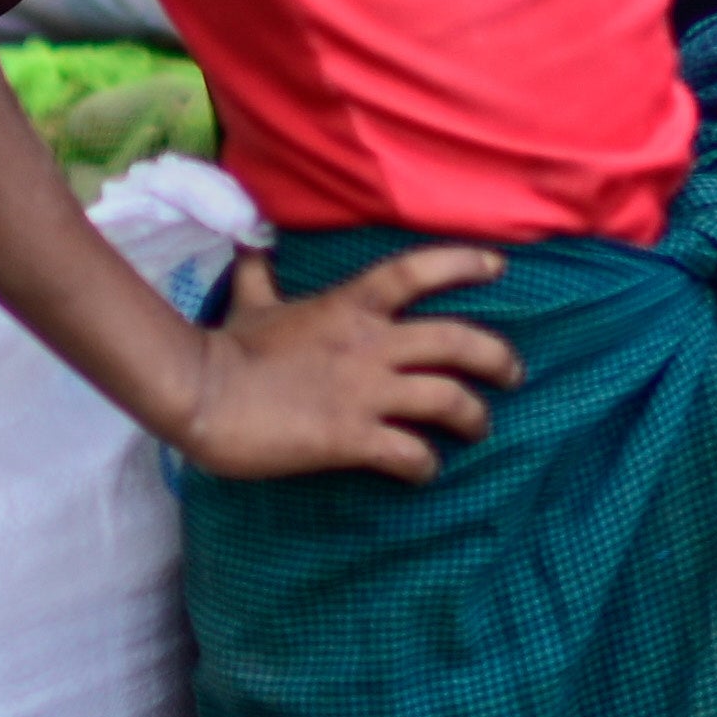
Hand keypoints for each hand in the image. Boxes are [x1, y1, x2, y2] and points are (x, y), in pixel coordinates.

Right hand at [170, 241, 522, 480]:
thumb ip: (262, 275)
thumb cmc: (227, 347)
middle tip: (514, 375)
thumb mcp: (251, 302)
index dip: (463, 263)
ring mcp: (365, 391)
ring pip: (448, 399)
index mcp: (351, 305)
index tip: (499, 266)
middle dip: (498, 358)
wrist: (202, 394)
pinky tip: (425, 471)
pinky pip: (410, 452)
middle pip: (459, 341)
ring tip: (480, 428)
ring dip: (474, 416)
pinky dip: (426, 464)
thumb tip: (253, 245)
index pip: (419, 271)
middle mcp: (371, 343)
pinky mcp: (352, 437)